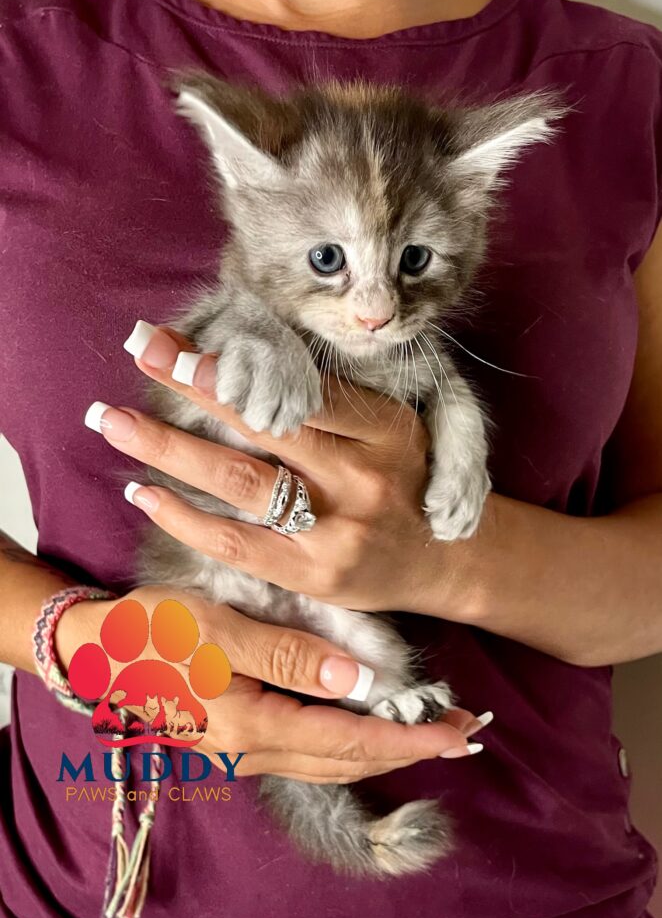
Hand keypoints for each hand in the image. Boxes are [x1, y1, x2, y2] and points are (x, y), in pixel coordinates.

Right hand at [55, 585, 483, 780]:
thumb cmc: (153, 630)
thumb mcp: (218, 630)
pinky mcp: (241, 736)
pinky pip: (312, 749)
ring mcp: (247, 750)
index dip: (408, 738)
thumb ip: (289, 656)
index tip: (456, 730)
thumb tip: (358, 681)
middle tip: (461, 730)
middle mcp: (255, 751)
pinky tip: (368, 720)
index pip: (350, 741)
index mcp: (253, 726)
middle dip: (408, 747)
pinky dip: (351, 740)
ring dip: (385, 746)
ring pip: (333, 759)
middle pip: (349, 760)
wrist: (96, 650)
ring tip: (429, 729)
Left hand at [85, 323, 460, 614]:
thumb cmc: (404, 483)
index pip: (297, 388)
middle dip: (191, 385)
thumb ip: (329, 405)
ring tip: (113, 421)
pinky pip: (234, 543)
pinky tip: (143, 491)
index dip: (232, 365)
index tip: (175, 342)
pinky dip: (183, 517)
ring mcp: (337, 531)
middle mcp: (362, 477)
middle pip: (262, 424)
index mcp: (385, 428)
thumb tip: (242, 365)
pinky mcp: (312, 575)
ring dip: (168, 448)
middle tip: (137, 352)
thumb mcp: (388, 430)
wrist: (441, 565)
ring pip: (238, 481)